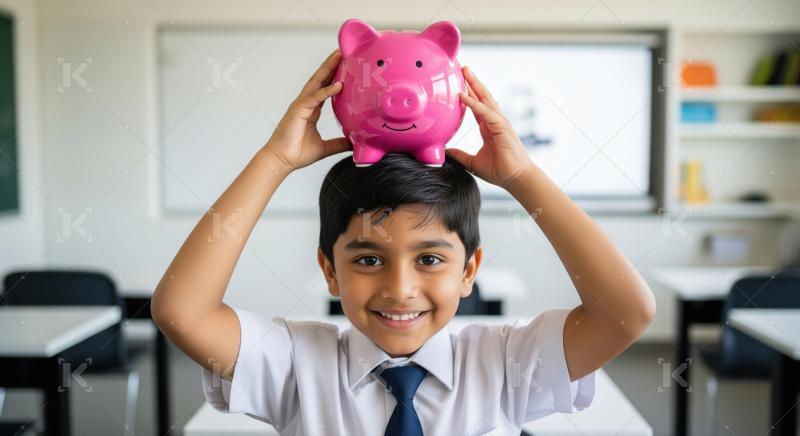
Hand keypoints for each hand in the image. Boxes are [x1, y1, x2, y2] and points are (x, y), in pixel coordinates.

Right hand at [265, 49, 350, 171]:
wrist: (282, 161)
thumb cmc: (296, 153)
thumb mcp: (325, 148)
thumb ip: (338, 144)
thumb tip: (353, 144)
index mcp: (311, 110)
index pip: (324, 89)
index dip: (333, 77)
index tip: (345, 67)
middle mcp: (306, 104)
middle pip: (320, 80)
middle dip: (331, 65)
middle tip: (342, 52)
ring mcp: (301, 105)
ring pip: (316, 83)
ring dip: (328, 69)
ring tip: (339, 56)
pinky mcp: (298, 110)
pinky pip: (315, 98)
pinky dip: (327, 91)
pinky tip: (338, 85)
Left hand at [446, 67, 534, 191]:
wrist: (515, 179)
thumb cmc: (499, 171)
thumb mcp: (472, 162)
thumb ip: (460, 155)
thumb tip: (446, 152)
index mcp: (488, 128)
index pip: (476, 107)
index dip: (468, 95)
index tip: (459, 84)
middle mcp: (494, 122)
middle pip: (482, 97)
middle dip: (473, 82)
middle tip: (463, 68)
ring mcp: (499, 123)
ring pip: (485, 99)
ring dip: (475, 85)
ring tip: (465, 72)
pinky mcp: (502, 127)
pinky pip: (485, 112)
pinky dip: (474, 104)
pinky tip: (464, 96)